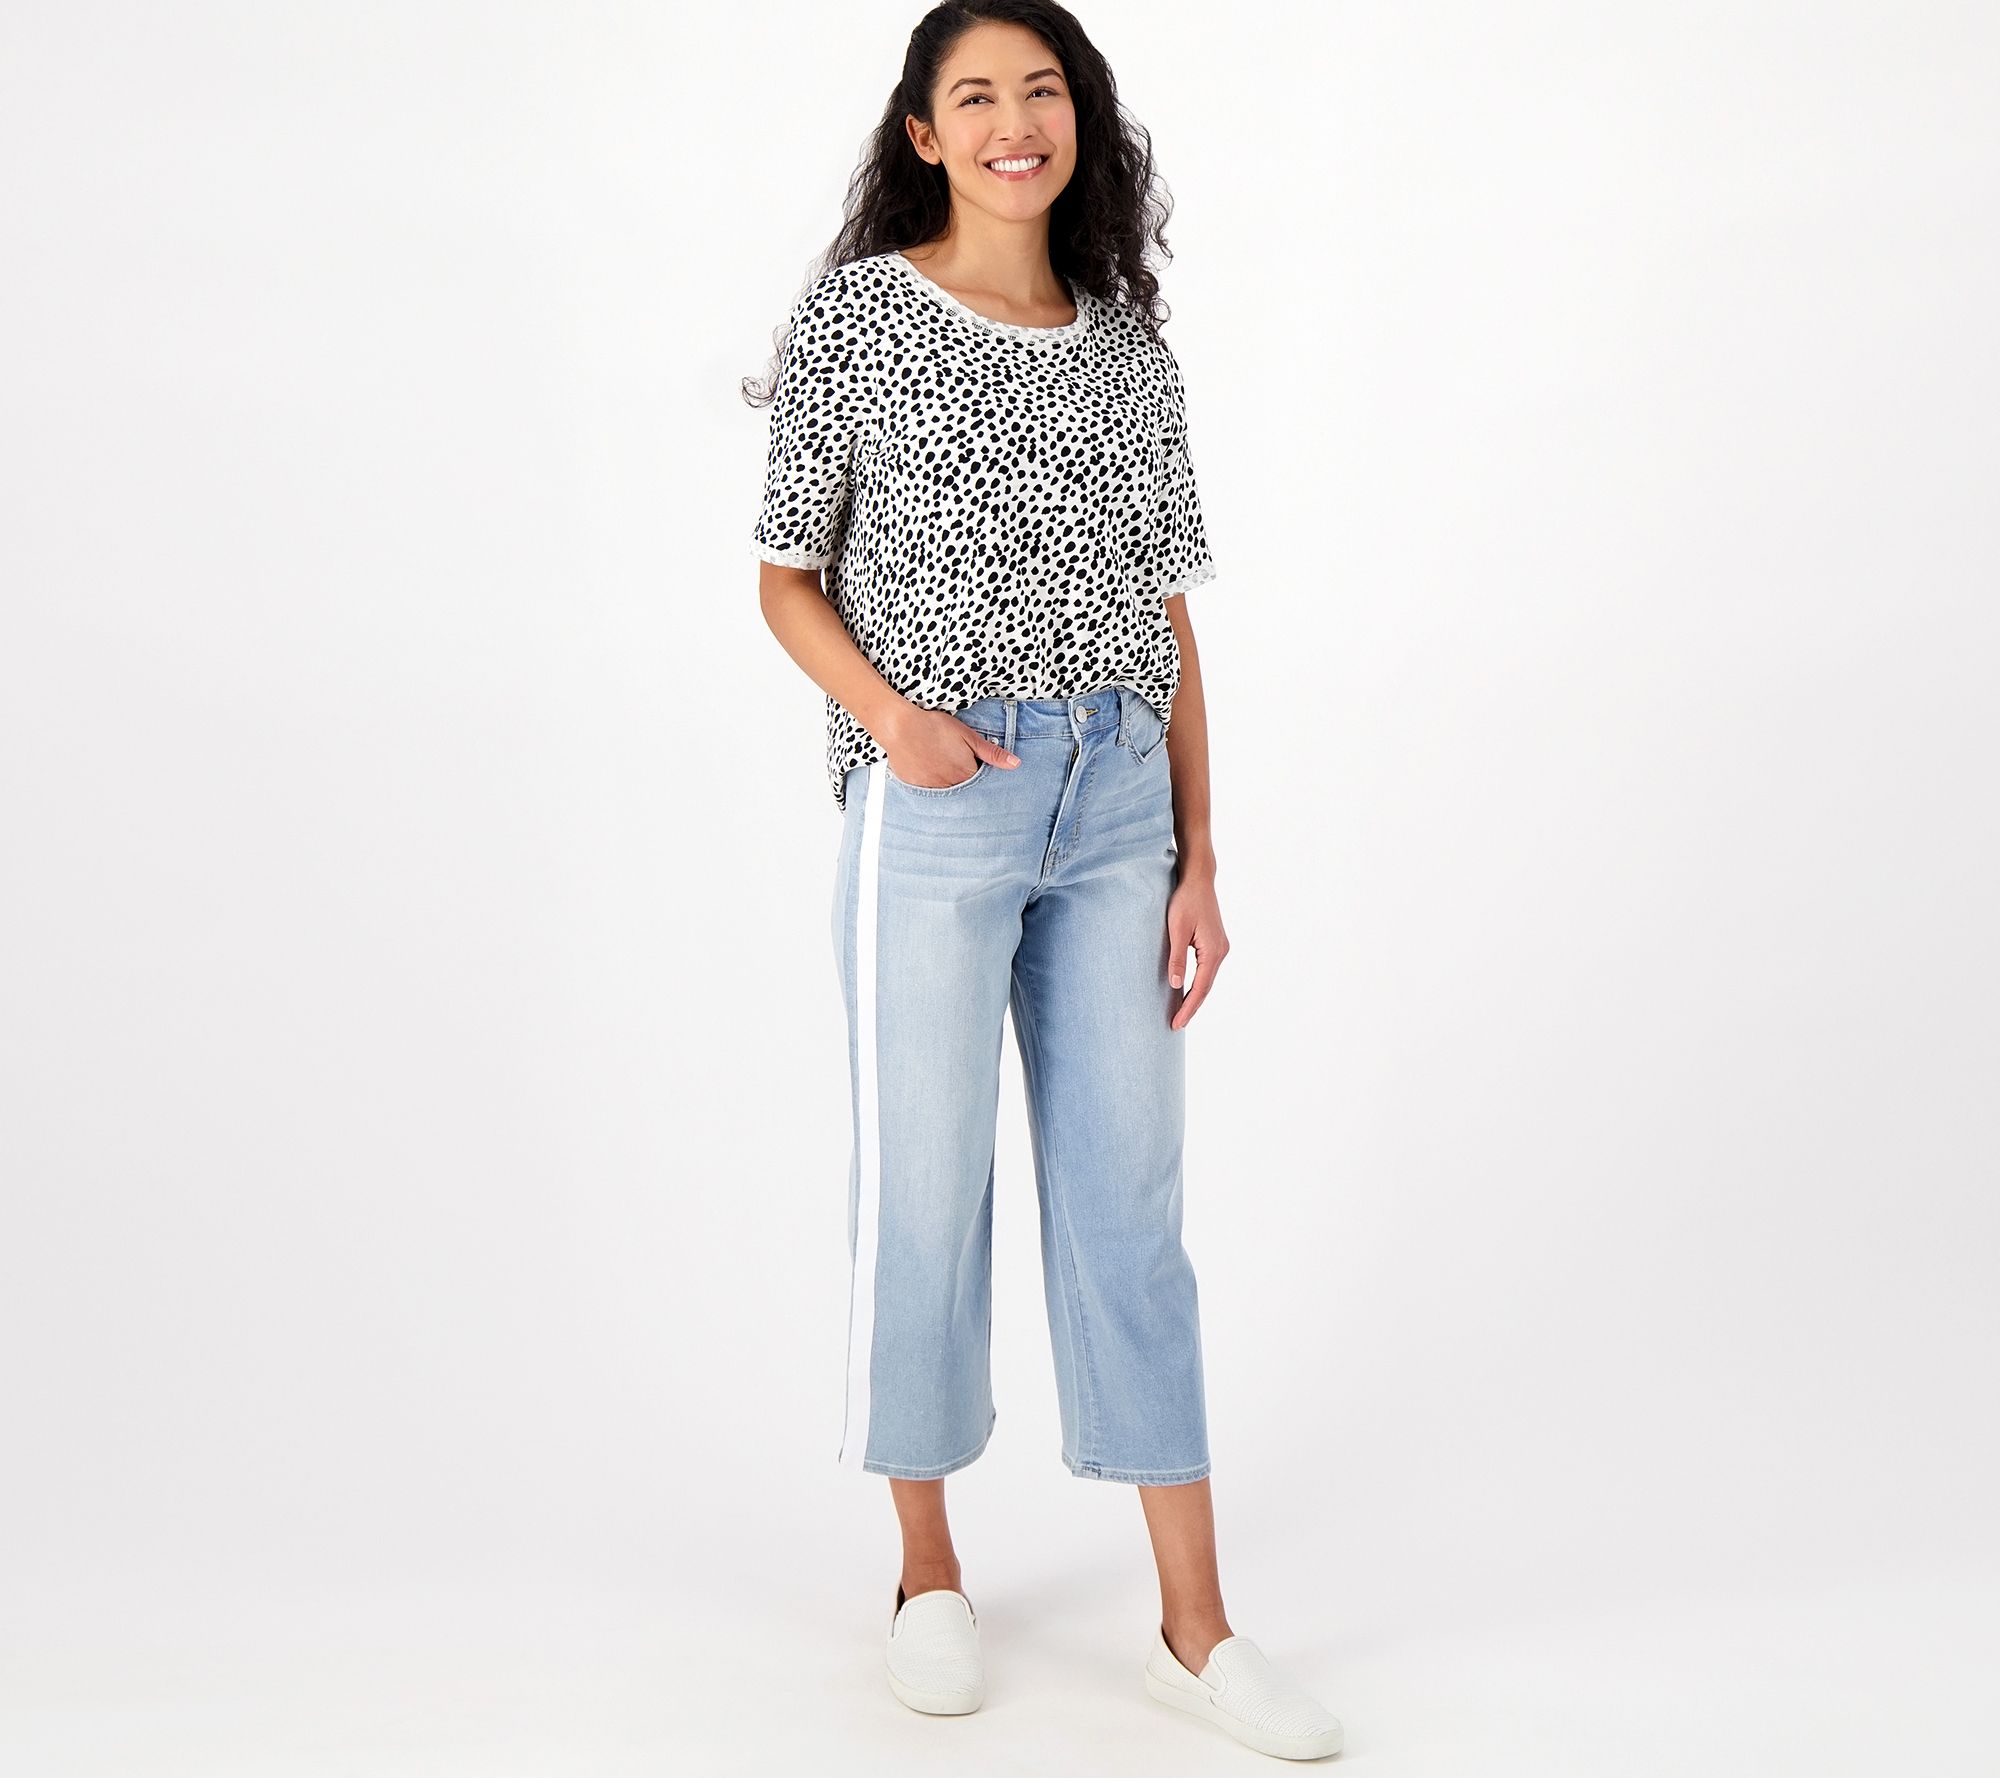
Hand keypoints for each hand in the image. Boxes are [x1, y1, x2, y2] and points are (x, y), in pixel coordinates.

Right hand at [879, 707, 1019, 788]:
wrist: (900, 727)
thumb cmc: (935, 727)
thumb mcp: (968, 736)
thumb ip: (992, 753)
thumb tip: (1016, 764)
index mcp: (966, 774)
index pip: (980, 785)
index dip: (979, 776)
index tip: (974, 768)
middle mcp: (950, 787)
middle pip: (963, 792)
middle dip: (964, 784)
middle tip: (953, 765)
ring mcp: (931, 789)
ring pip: (946, 794)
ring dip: (947, 786)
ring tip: (940, 768)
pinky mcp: (915, 788)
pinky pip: (927, 793)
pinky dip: (930, 786)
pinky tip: (927, 771)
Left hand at [1166, 870, 1227, 1028]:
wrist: (1198, 880)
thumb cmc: (1185, 901)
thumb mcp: (1176, 929)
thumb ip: (1176, 957)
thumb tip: (1176, 985)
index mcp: (1213, 951)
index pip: (1200, 988)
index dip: (1188, 1007)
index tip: (1176, 1023)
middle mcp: (1221, 952)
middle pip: (1206, 987)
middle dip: (1191, 1007)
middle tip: (1175, 1025)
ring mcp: (1220, 948)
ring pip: (1207, 980)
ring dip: (1195, 997)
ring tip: (1180, 1014)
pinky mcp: (1214, 944)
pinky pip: (1206, 970)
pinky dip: (1197, 984)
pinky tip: (1187, 991)